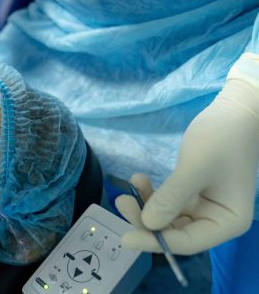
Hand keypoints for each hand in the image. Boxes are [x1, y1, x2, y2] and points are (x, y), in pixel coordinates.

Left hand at [116, 56, 258, 253]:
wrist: (232, 112)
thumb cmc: (220, 138)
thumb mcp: (194, 168)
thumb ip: (171, 198)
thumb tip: (147, 224)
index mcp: (228, 221)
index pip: (187, 242)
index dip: (154, 241)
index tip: (124, 237)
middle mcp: (216, 220)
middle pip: (174, 232)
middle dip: (146, 220)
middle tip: (121, 201)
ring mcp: (203, 208)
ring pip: (167, 218)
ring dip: (146, 205)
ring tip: (132, 183)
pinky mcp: (192, 195)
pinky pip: (167, 202)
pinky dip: (152, 194)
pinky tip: (139, 179)